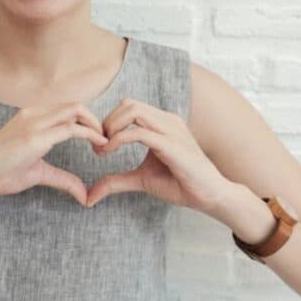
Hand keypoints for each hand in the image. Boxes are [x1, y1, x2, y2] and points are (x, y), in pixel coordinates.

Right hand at [0, 101, 109, 206]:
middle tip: (106, 140)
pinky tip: (99, 145)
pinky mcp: (35, 137)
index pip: (67, 108)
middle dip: (96, 120)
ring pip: (76, 110)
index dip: (86, 120)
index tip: (98, 139)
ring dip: (95, 124)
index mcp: (31, 116)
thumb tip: (84, 194)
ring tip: (104, 143)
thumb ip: (62, 179)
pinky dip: (91, 134)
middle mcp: (33, 113)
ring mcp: (34, 122)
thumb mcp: (37, 173)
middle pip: (75, 105)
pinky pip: (71, 128)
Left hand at [87, 98, 231, 210]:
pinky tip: (110, 151)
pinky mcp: (172, 144)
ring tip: (104, 148)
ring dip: (111, 127)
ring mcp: (171, 129)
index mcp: (161, 123)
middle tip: (99, 145)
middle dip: (107, 122)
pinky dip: (119, 139)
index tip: (99, 145)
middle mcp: (167, 121)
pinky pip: (140, 132)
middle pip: (128, 104)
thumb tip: (90, 196)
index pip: (129, 107)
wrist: (210, 197)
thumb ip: (116, 182)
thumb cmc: (180, 184)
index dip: (109, 122)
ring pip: (132, 110)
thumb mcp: (141, 180)